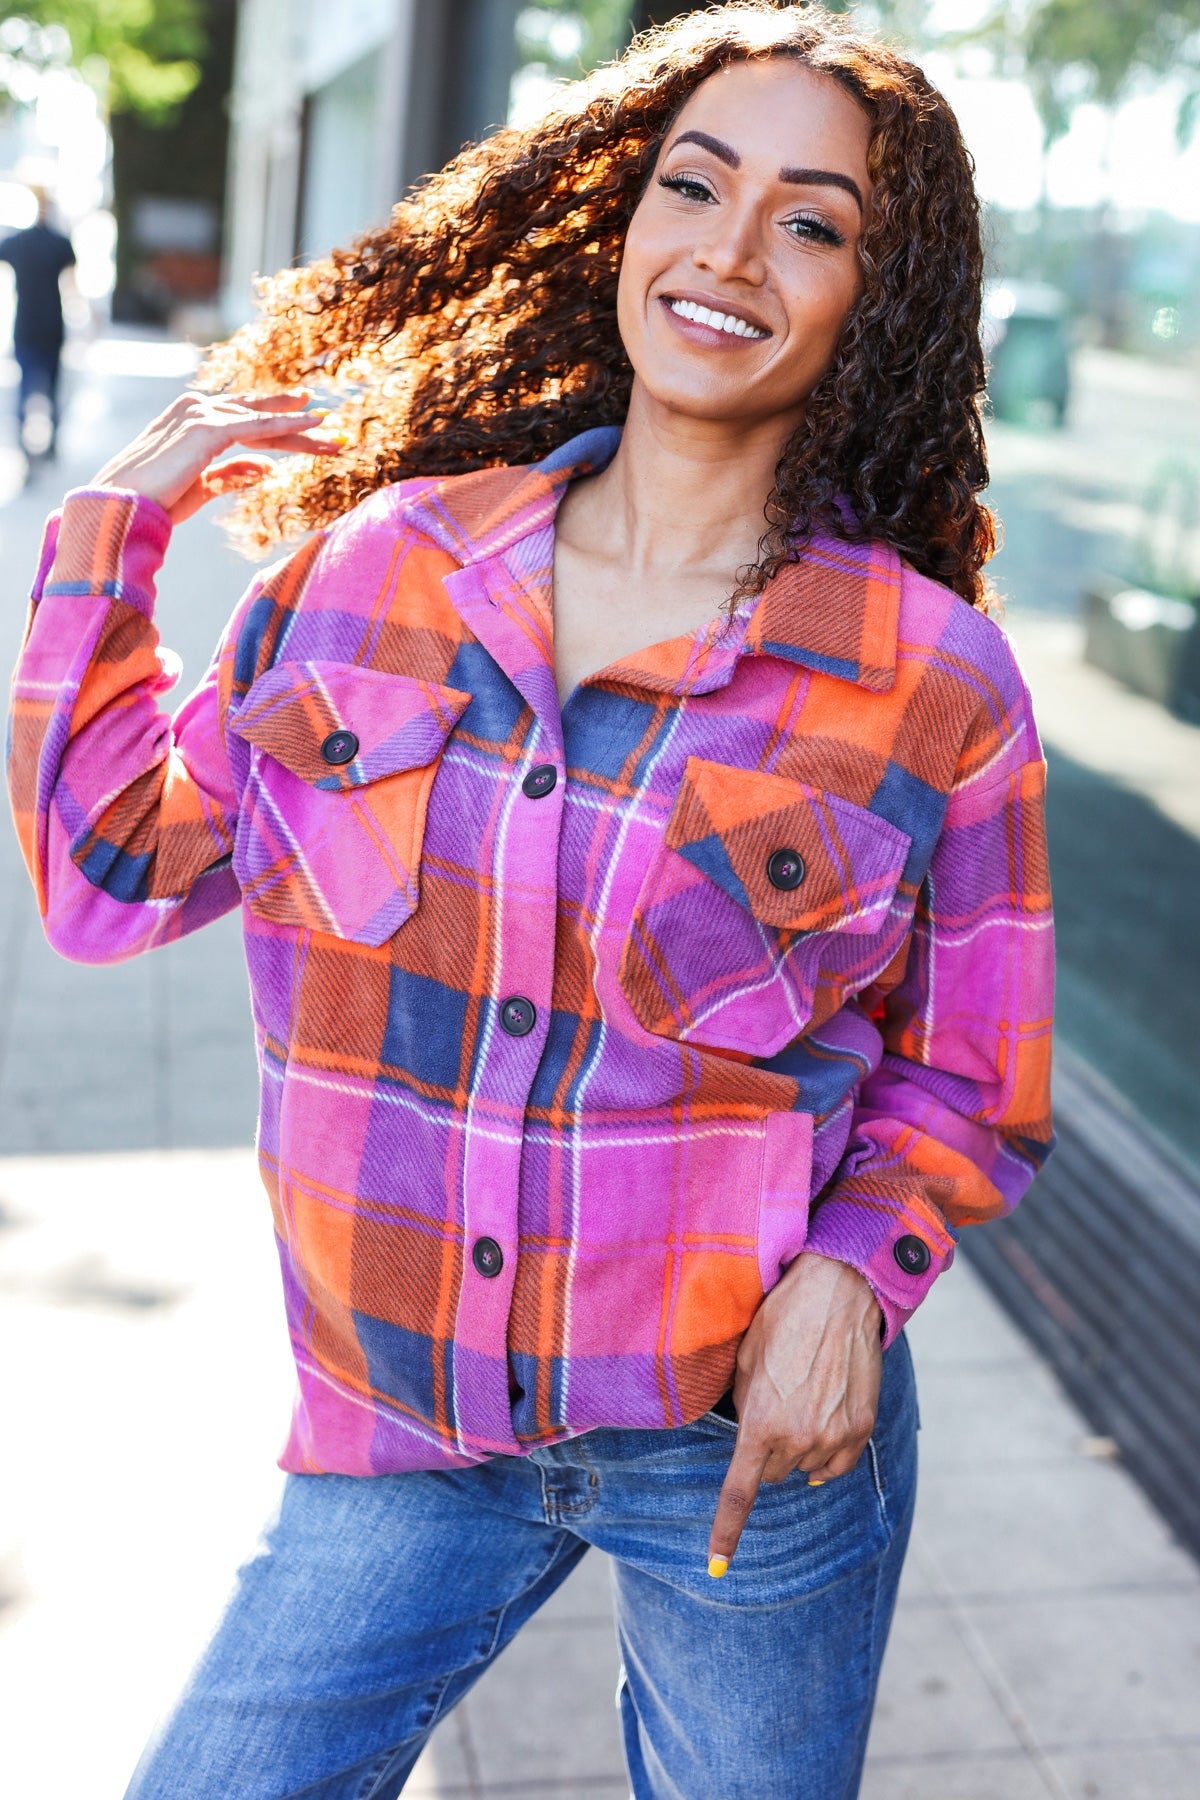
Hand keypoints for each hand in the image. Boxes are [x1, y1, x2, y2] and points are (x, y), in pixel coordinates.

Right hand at [89, 390, 343, 525]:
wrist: (123, 504)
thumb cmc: (156, 500)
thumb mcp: (203, 486)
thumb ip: (233, 474)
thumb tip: (267, 469)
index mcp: (192, 418)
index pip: (245, 418)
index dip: (279, 422)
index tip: (310, 423)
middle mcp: (197, 407)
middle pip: (258, 415)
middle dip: (298, 422)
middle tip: (334, 425)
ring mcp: (201, 414)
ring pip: (263, 421)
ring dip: (302, 429)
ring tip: (335, 434)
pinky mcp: (207, 428)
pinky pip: (257, 428)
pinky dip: (287, 428)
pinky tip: (313, 428)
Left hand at [707, 1252, 882, 1575]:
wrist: (839, 1292)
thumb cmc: (783, 1318)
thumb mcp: (745, 1360)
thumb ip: (741, 1406)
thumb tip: (743, 1435)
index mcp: (761, 1424)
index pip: (741, 1492)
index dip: (727, 1531)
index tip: (718, 1564)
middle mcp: (799, 1439)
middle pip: (773, 1473)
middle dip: (766, 1451)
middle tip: (772, 1406)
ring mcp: (835, 1437)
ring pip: (804, 1469)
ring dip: (797, 1447)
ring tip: (800, 1398)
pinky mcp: (862, 1427)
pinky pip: (836, 1464)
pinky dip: (826, 1453)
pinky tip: (822, 1420)